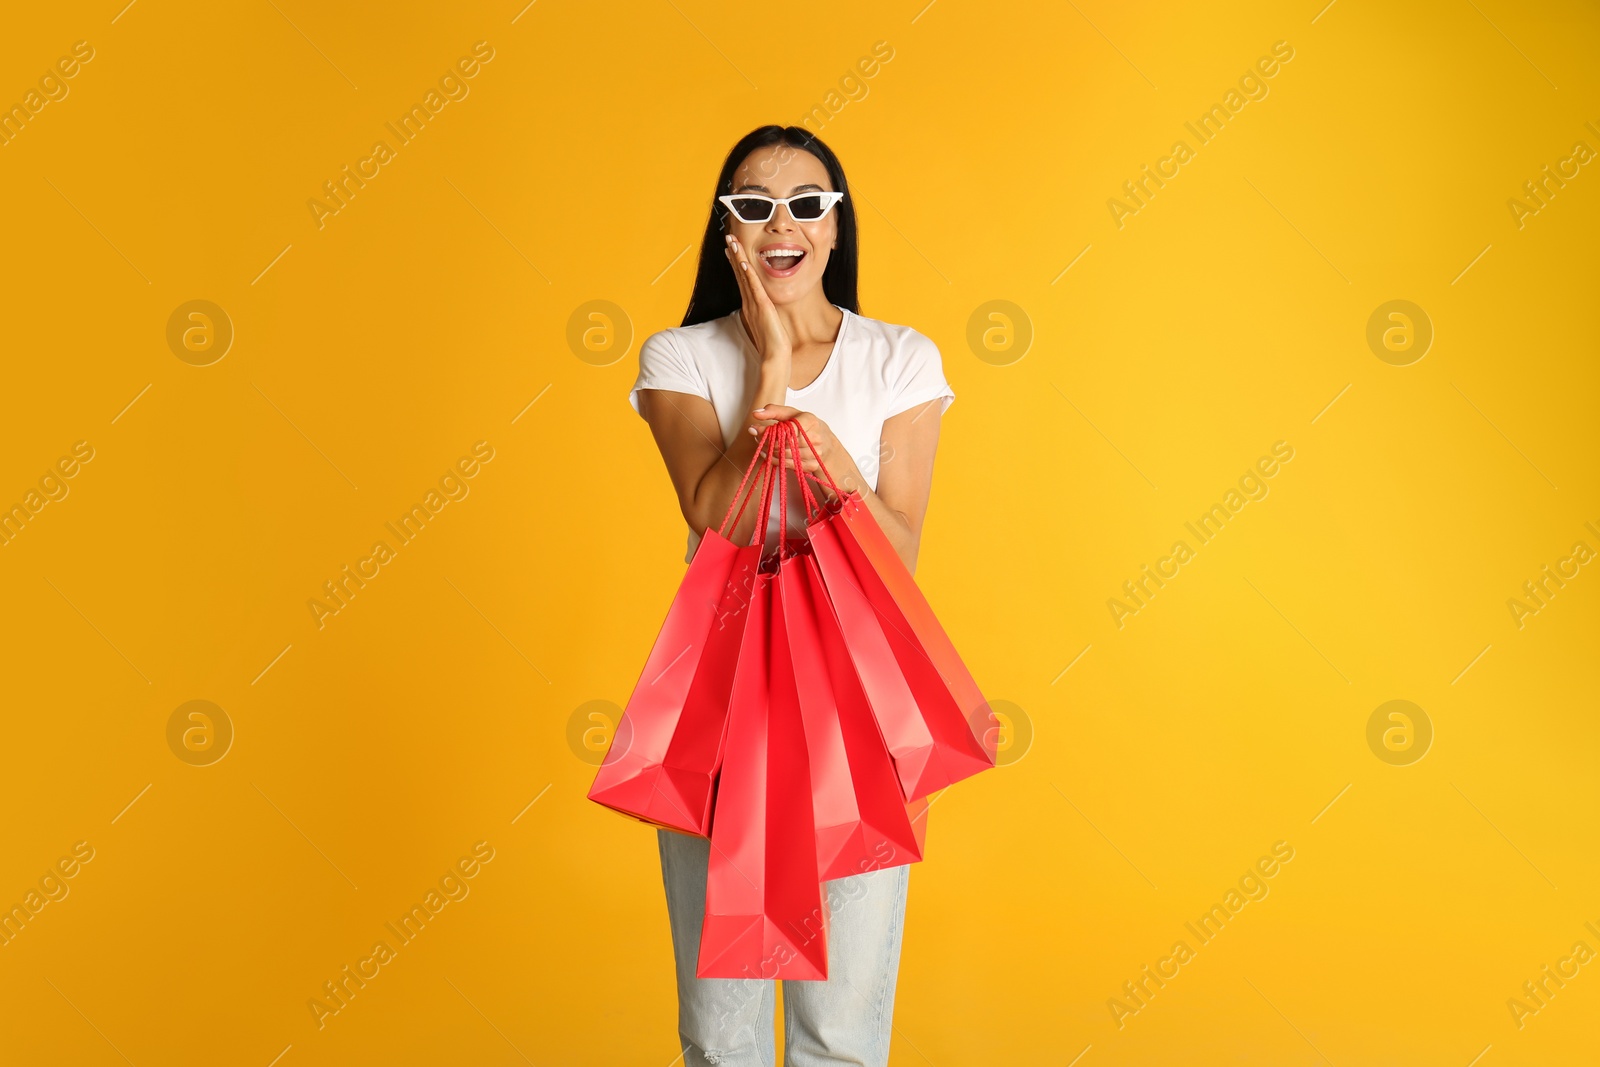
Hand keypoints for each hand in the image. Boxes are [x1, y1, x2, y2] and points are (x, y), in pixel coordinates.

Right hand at [724, 234, 790, 363]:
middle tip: (728, 239)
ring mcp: (755, 305)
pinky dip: (749, 276)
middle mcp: (750, 303)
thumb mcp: (768, 324)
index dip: (737, 264)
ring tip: (732, 243)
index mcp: (751, 306)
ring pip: (744, 278)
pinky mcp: (762, 308)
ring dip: (738, 260)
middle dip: (734, 256)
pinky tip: (745, 264)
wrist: (774, 358)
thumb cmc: (772, 345)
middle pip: (740, 275)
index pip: (742, 280)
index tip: (732, 250)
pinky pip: (754, 289)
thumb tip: (766, 309)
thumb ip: (765, 314)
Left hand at [746, 405, 858, 499]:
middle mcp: (815, 438)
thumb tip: (756, 413)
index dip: (769, 431)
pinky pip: (787, 465)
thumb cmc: (806, 425)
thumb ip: (774, 410)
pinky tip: (768, 454)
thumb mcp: (792, 413)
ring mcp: (814, 454)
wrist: (826, 442)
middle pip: (784, 443)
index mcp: (810, 421)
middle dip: (766, 441)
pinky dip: (774, 460)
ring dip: (768, 451)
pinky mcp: (811, 466)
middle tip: (756, 437)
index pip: (787, 428)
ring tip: (762, 444)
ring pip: (784, 455)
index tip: (755, 429)